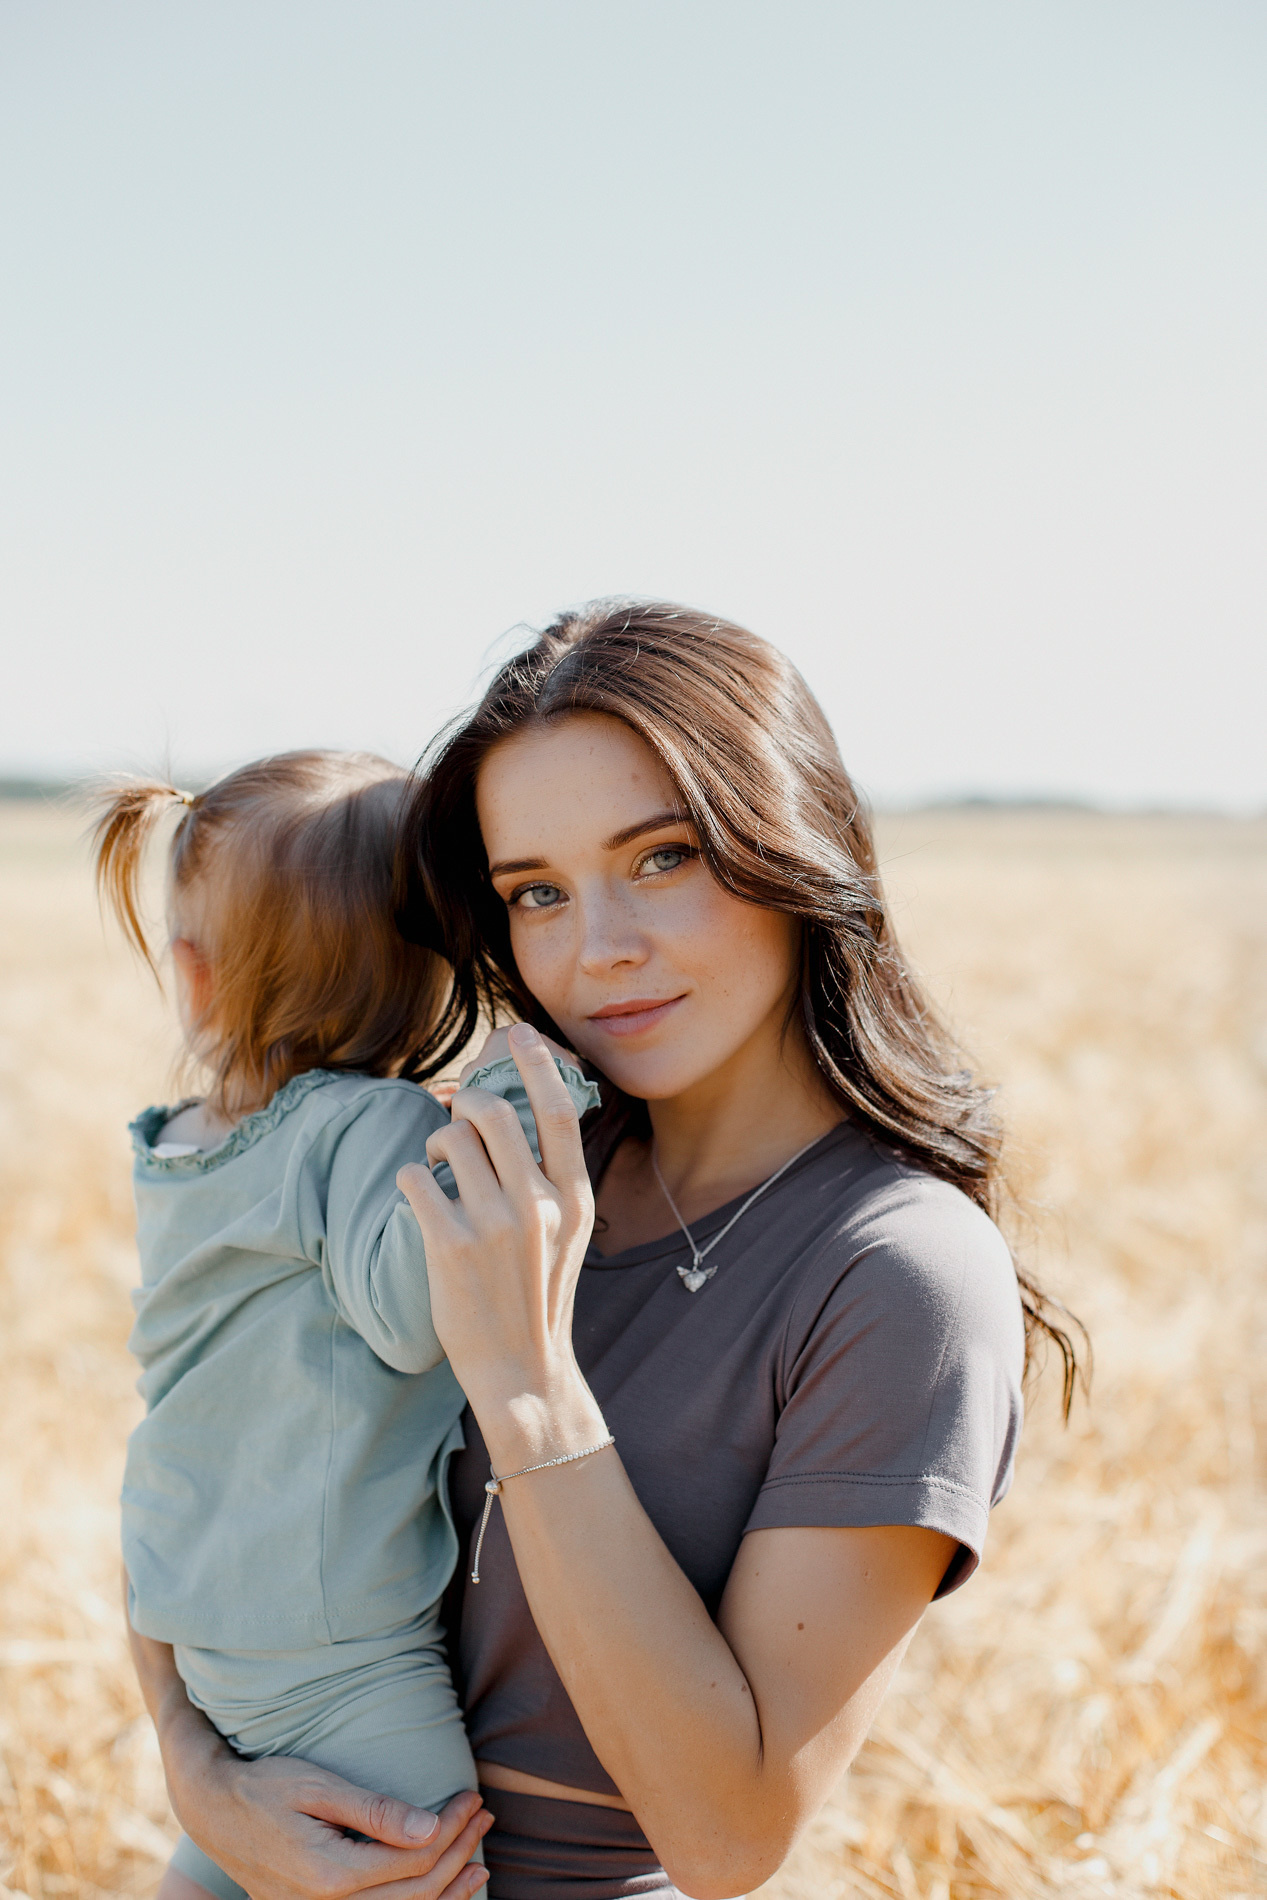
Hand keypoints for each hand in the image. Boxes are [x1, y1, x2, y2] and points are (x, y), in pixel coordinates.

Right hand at [174, 1753, 490, 1899]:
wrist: (214, 1813)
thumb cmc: (266, 1789)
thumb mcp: (318, 1788)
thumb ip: (374, 1812)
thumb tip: (431, 1828)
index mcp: (330, 1874)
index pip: (412, 1859)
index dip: (451, 1828)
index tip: (472, 1796)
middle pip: (415, 1891)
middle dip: (458, 1853)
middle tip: (484, 1815)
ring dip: (447, 1887)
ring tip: (481, 1859)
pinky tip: (442, 1889)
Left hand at [397, 1023, 603, 1469]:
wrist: (522, 1371)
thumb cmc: (538, 1296)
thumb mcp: (567, 1234)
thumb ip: (550, 1180)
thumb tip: (519, 1115)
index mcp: (572, 1198)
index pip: (559, 1111)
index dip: (536, 1064)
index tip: (518, 1035)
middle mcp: (538, 1206)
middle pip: (495, 1113)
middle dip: (466, 1101)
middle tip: (456, 1113)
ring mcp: (493, 1225)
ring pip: (450, 1142)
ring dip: (436, 1145)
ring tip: (438, 1167)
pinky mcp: (448, 1246)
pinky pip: (415, 1180)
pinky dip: (411, 1180)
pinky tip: (419, 1199)